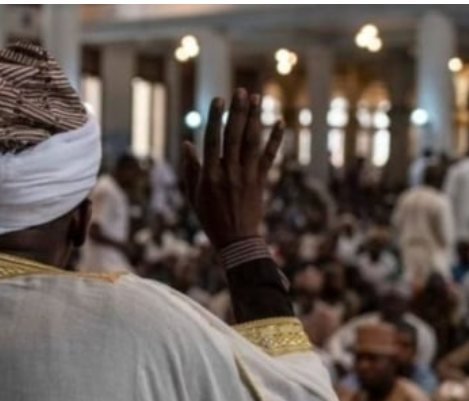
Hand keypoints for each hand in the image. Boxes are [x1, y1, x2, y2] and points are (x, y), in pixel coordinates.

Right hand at [181, 89, 283, 248]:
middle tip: (241, 91)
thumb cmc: (210, 218)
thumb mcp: (194, 195)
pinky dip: (276, 139)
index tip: (219, 99)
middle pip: (234, 136)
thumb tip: (188, 143)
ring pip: (252, 142)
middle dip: (237, 112)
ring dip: (254, 119)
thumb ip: (191, 168)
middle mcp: (229, 172)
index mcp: (210, 174)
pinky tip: (280, 123)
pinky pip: (269, 157)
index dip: (216, 118)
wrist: (236, 241)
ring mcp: (247, 175)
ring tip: (256, 98)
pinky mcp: (261, 181)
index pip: (213, 139)